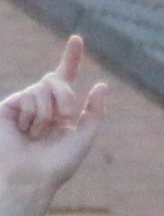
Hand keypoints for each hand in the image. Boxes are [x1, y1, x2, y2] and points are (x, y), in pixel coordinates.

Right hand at [0, 35, 108, 196]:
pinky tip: (25, 131)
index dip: (71, 58)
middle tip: (63, 118)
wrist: (30, 176)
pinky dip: (33, 115)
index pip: (66, 79)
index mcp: (62, 111)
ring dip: (47, 112)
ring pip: (43, 88)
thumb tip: (102, 84)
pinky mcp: (9, 106)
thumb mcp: (83, 137)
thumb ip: (94, 112)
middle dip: (65, 96)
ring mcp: (24, 104)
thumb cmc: (57, 163)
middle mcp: (43, 105)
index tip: (77, 38)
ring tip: (38, 133)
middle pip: (57, 80)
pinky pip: (28, 96)